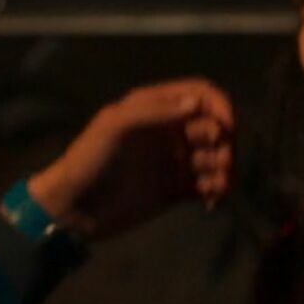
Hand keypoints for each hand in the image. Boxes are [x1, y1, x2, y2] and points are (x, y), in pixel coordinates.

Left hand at [26, 78, 234, 241]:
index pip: (201, 94)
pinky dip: (217, 189)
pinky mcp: (176, 189)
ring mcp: (175, 160)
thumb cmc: (90, 159)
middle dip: (225, 143)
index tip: (228, 127)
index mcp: (155, 107)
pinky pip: (208, 184)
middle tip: (220, 163)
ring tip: (217, 186)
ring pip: (216, 156)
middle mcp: (170, 130)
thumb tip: (196, 103)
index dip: (219, 106)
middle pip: (215, 126)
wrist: (75, 209)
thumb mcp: (115, 125)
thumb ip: (155, 111)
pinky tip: (211, 200)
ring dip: (224, 168)